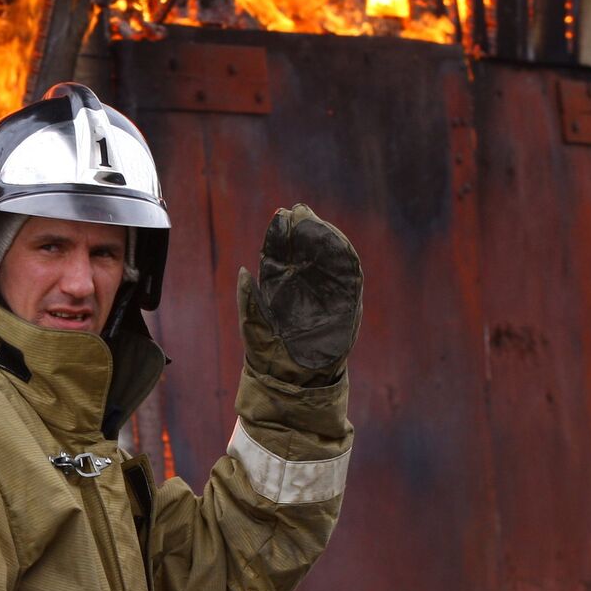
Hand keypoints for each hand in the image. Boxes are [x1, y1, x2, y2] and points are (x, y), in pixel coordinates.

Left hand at [237, 204, 362, 386]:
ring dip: (324, 240)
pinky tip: (339, 244)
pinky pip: (347, 279)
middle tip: (301, 210)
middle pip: (306, 251)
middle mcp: (302, 287)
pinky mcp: (343, 306)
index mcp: (279, 288)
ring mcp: (324, 294)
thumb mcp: (252, 324)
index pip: (281, 254)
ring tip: (318, 222)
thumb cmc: (266, 353)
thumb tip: (243, 271)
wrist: (291, 380)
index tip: (281, 213)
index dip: (281, 234)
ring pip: (327, 260)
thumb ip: (248, 299)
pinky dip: (344, 260)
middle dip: (304, 229)